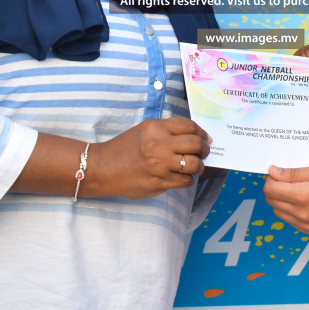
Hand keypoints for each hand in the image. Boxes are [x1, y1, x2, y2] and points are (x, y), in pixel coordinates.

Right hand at [88, 117, 209, 199]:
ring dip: (199, 166)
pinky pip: (184, 181)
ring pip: (194, 165)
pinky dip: (188, 179)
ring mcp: (159, 166)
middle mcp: (159, 145)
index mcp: (155, 128)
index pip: (189, 126)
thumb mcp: (144, 130)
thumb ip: (167, 131)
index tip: (205, 137)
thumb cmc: (124, 148)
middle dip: (205, 148)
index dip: (201, 132)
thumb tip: (194, 136)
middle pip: (195, 144)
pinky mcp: (158, 183)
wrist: (103, 169)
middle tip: (205, 151)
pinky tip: (183, 177)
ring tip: (197, 166)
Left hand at [262, 163, 308, 236]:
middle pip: (271, 201)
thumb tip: (273, 172)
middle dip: (275, 188)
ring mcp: (306, 225)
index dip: (272, 178)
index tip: (280, 172)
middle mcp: (301, 214)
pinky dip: (292, 211)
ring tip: (298, 191)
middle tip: (288, 180)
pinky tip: (305, 203)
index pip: (270, 189)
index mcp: (302, 196)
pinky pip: (291, 221)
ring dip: (282, 201)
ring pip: (279, 212)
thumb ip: (295, 173)